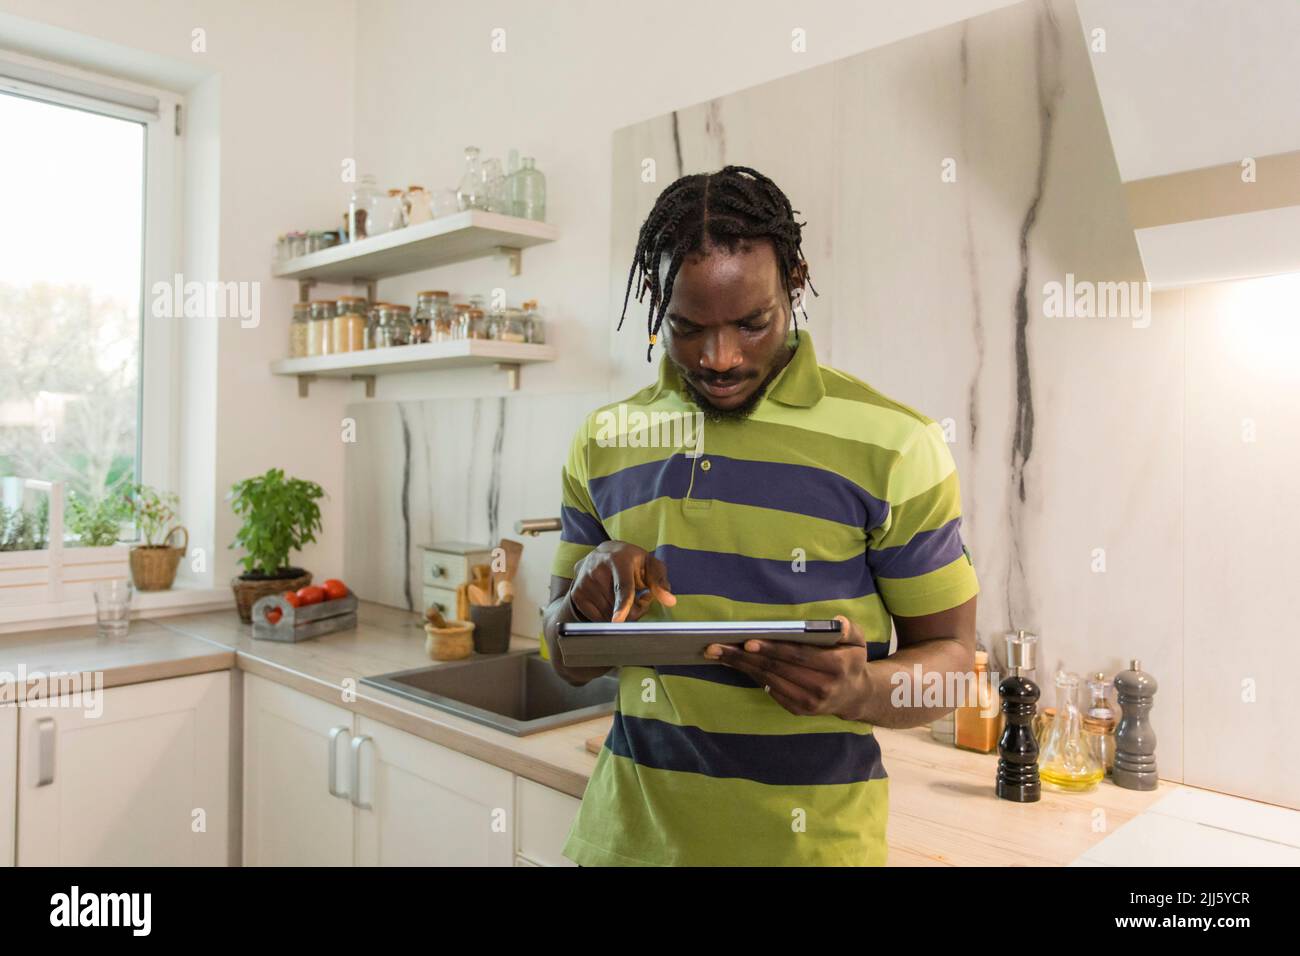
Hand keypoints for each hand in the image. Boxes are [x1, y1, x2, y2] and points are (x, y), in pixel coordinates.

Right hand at [570, 541, 676, 622]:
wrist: (600, 555)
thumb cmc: (631, 562)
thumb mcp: (650, 565)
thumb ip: (661, 582)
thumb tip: (670, 601)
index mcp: (618, 559)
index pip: (622, 586)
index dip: (622, 604)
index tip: (617, 620)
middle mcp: (597, 568)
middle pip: (618, 607)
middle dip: (634, 610)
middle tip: (640, 598)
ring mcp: (584, 582)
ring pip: (608, 615)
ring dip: (622, 614)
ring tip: (623, 598)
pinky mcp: (577, 594)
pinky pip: (598, 618)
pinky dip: (608, 615)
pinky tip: (611, 601)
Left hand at [705, 615, 872, 719]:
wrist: (854, 696)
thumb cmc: (851, 660)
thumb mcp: (858, 641)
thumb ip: (849, 629)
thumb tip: (836, 622)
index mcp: (836, 667)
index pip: (798, 656)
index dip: (773, 649)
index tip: (748, 641)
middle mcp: (821, 688)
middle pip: (776, 669)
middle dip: (744, 656)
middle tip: (716, 646)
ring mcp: (808, 702)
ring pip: (768, 680)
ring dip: (741, 666)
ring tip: (717, 653)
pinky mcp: (797, 709)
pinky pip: (770, 690)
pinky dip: (751, 676)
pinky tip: (734, 664)